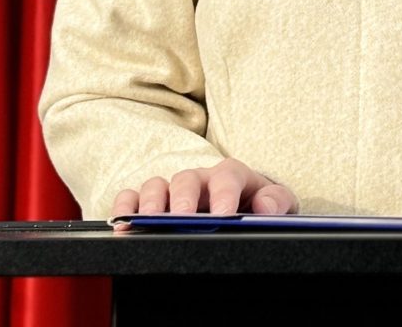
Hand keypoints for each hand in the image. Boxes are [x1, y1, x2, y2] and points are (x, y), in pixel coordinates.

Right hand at [110, 158, 297, 217]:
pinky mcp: (151, 203)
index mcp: (231, 175)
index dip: (224, 194)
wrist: (247, 211)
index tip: (223, 216)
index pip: (227, 176)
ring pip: (156, 185)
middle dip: (183, 198)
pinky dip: (125, 208)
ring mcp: (173, 190)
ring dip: (151, 202)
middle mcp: (199, 179)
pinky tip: (123, 227)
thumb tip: (265, 208)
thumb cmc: (258, 206)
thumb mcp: (278, 205)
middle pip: (187, 179)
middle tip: (181, 218)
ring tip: (149, 222)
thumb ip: (277, 202)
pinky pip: (132, 197)